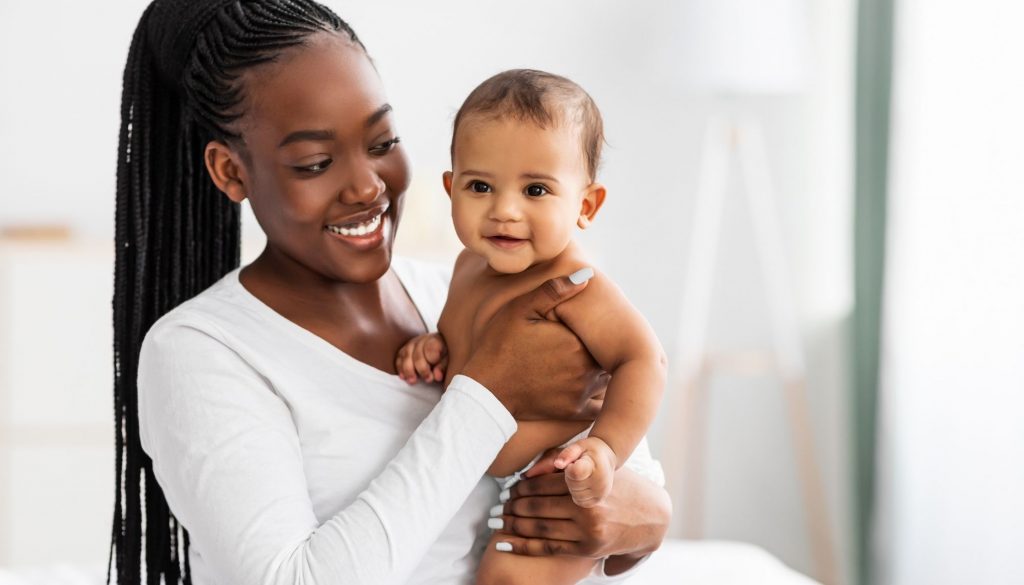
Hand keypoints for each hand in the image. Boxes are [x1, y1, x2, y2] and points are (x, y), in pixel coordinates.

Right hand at [395, 333, 446, 383]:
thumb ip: (443, 367)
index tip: (436, 372)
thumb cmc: (446, 354)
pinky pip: (399, 357)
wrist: (441, 347)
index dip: (432, 360)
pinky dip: (400, 368)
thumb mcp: (450, 360)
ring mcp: (412, 343)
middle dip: (421, 368)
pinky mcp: (405, 350)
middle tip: (427, 379)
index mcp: (437, 339)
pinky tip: (403, 377)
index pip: (431, 348)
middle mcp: (423, 339)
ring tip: (412, 381)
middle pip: (418, 353)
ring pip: (406, 355)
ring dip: (408, 369)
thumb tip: (436, 376)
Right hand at [460, 269, 606, 419]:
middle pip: (608, 352)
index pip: (602, 330)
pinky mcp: (574, 410)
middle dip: (604, 345)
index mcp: (577, 341)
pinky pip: (600, 403)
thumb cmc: (499, 346)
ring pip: (607, 376)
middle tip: (593, 338)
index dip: (598, 324)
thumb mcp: (520, 310)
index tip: (590, 321)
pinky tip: (587, 382)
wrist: (487, 392)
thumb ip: (553, 291)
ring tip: (590, 357)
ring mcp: (581, 391)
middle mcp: (586, 368)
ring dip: (603, 367)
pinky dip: (599, 394)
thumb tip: (586, 275)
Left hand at [492, 453, 670, 572]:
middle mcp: (587, 509)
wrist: (652, 517)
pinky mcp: (587, 550)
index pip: (544, 483)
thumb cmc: (621, 485)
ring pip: (539, 527)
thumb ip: (566, 464)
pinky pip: (547, 547)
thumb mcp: (600, 467)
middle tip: (499, 504)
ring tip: (498, 520)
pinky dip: (522, 545)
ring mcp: (587, 532)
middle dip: (513, 505)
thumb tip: (531, 469)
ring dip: (513, 524)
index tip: (509, 487)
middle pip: (538, 506)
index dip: (522, 486)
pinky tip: (505, 541)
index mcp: (588, 485)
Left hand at [552, 436, 616, 507]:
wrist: (608, 459)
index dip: (568, 468)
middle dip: (568, 478)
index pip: (575, 473)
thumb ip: (567, 454)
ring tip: (578, 476)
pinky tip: (581, 484)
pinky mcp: (598, 501)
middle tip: (575, 468)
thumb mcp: (579, 446)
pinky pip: (579, 502)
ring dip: (571, 487)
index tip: (573, 462)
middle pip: (571, 486)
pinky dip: (576, 494)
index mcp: (596, 467)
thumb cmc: (590, 450)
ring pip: (574, 496)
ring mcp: (601, 494)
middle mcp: (601, 483)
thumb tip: (557, 464)